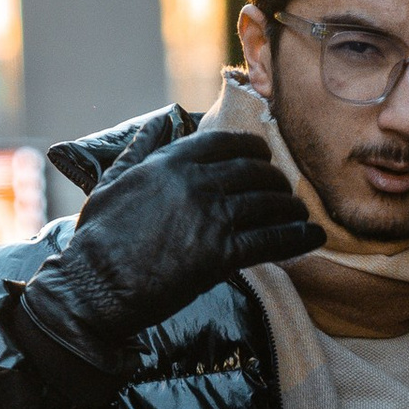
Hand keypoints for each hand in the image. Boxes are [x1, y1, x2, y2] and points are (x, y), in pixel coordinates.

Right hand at [21, 127, 321, 373]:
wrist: (95, 285)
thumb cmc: (98, 238)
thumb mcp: (111, 183)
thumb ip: (139, 150)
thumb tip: (156, 123)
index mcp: (171, 162)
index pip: (225, 143)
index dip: (251, 148)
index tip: (262, 156)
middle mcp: (196, 183)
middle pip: (254, 172)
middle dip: (275, 180)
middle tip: (284, 190)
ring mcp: (212, 217)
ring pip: (268, 203)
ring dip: (290, 208)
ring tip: (300, 214)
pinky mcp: (222, 253)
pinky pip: (273, 240)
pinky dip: (298, 237)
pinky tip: (313, 236)